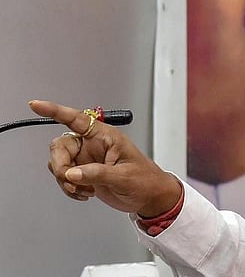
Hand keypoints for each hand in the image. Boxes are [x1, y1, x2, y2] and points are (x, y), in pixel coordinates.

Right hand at [30, 100, 181, 217]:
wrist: (149, 197)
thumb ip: (97, 173)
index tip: (36, 105)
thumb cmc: (145, 180)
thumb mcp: (124, 176)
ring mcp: (87, 159)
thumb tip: (73, 173)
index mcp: (106, 136)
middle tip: (71, 180)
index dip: (55, 111)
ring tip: (85, 189)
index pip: (77, 119)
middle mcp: (93, 145)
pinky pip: (64, 177)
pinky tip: (85, 192)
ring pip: (59, 163)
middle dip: (60, 164)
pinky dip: (69, 188)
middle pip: (61, 146)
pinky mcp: (84, 173)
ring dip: (65, 180)